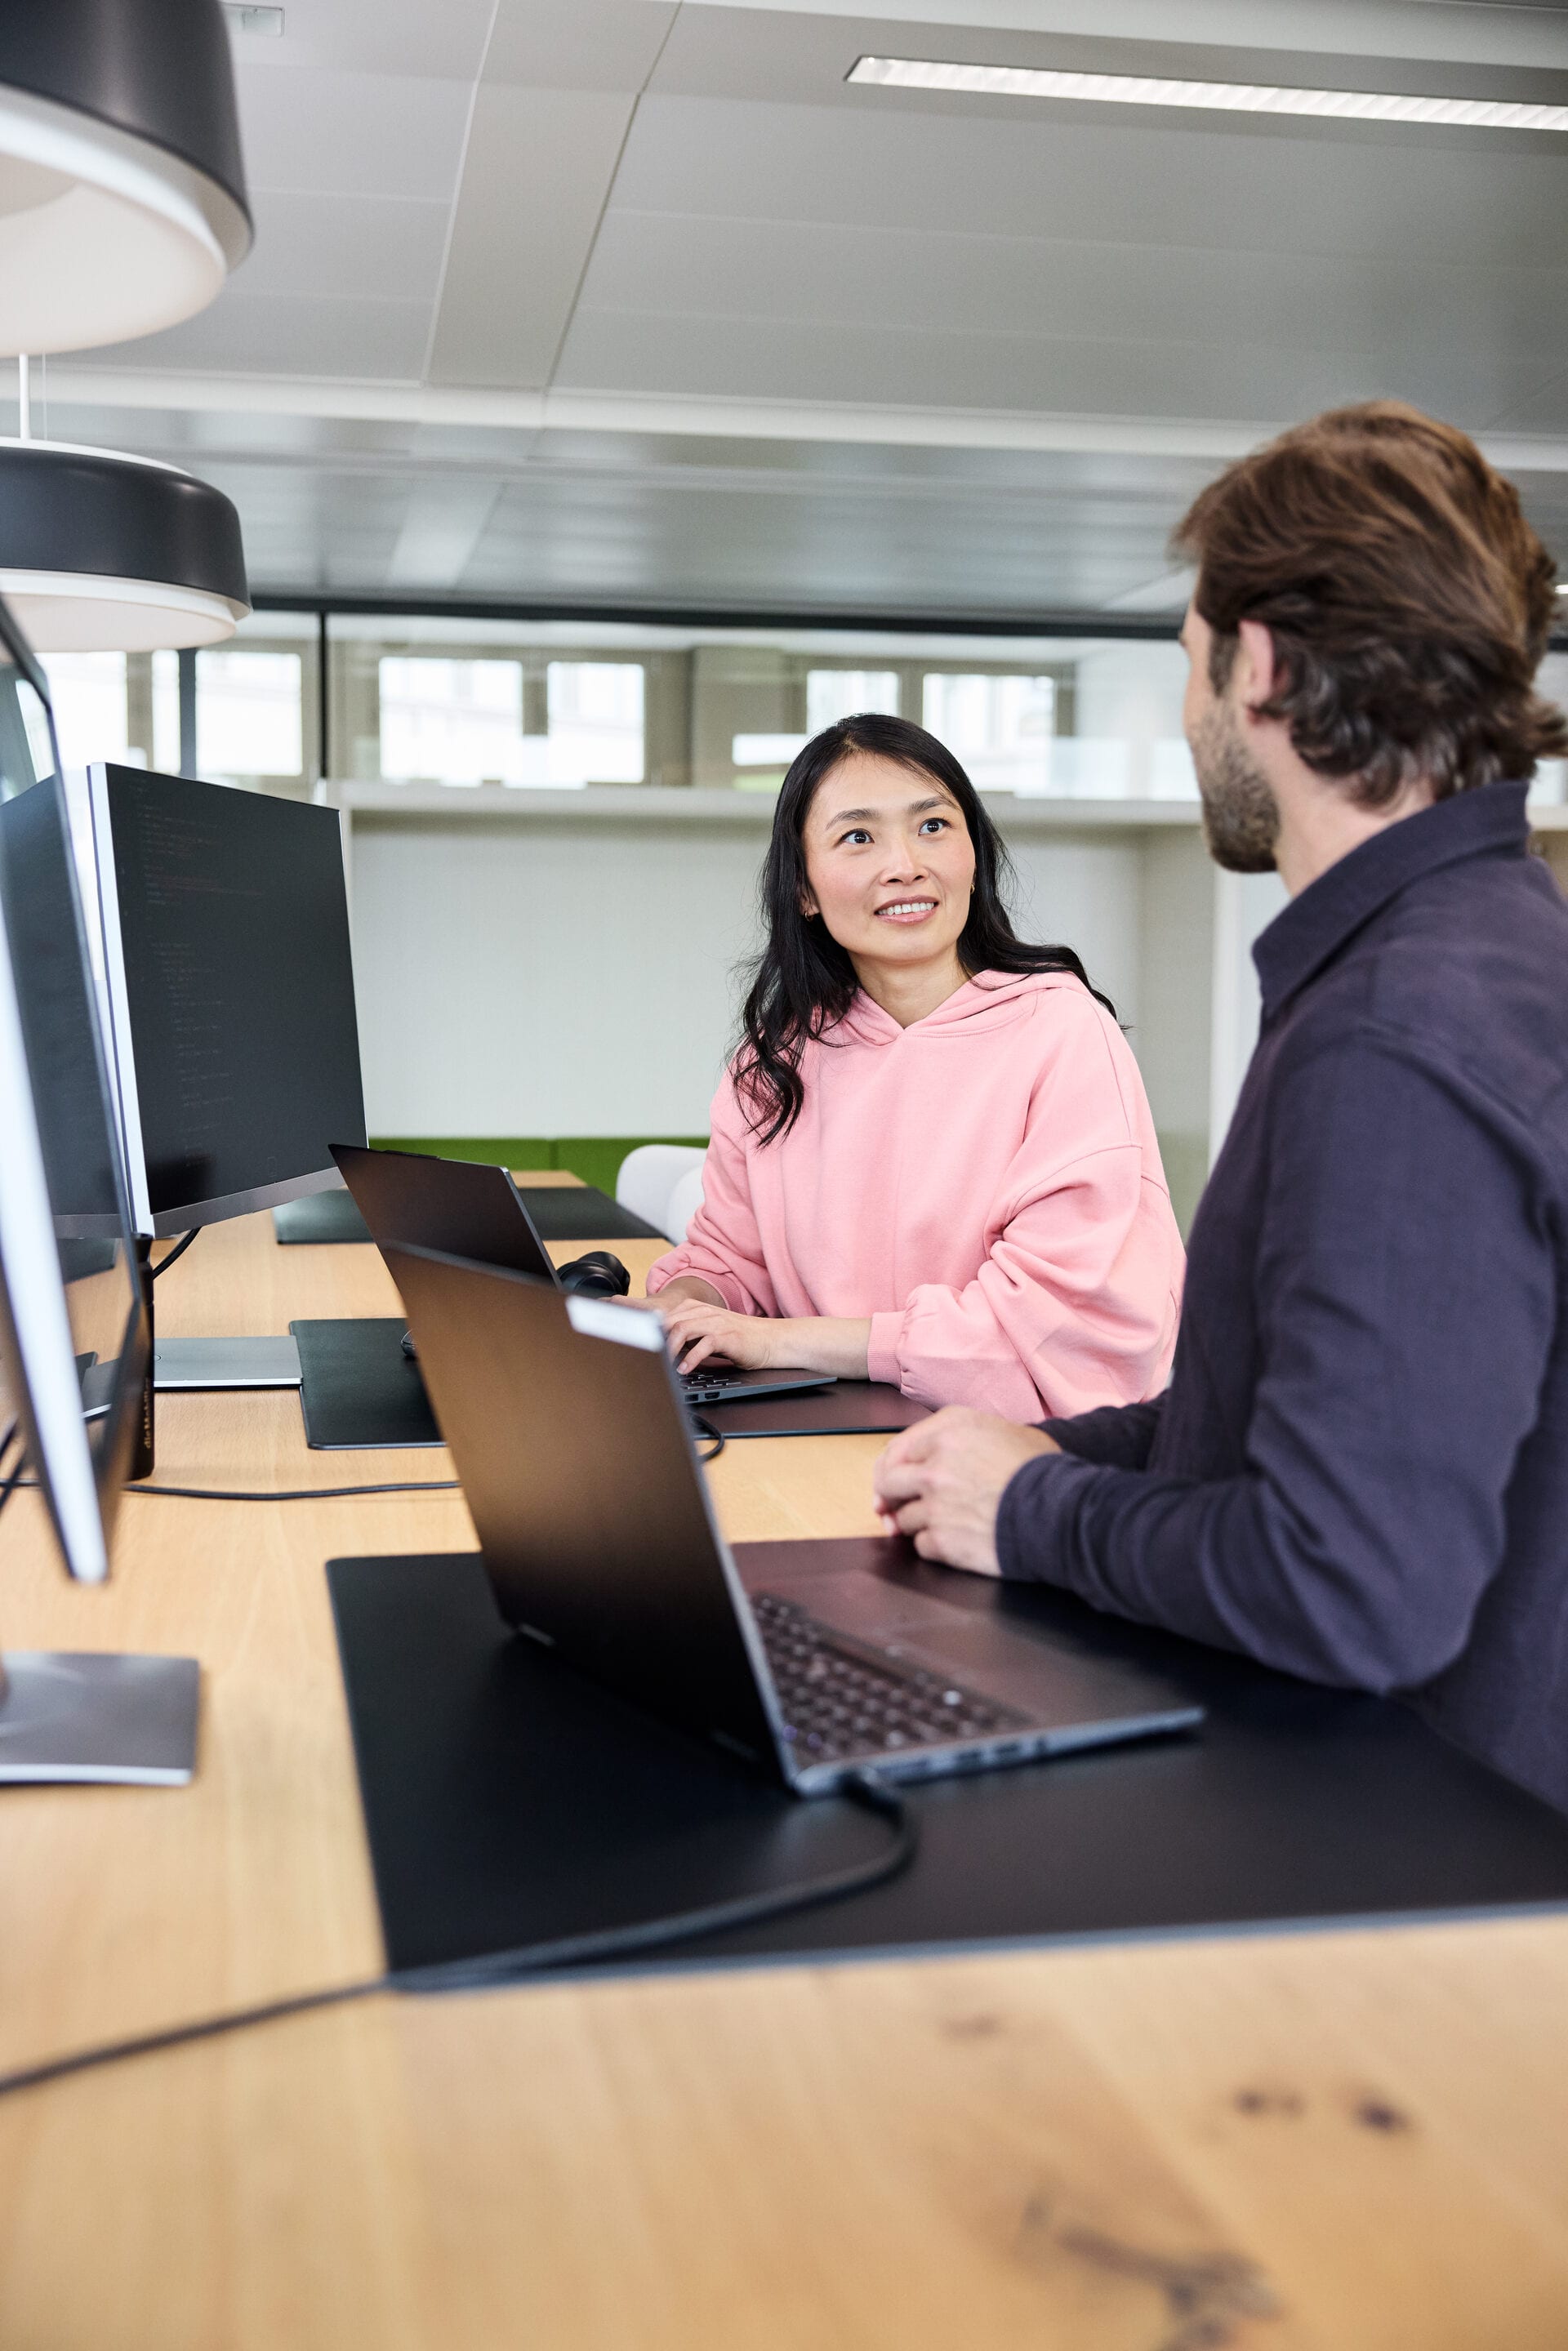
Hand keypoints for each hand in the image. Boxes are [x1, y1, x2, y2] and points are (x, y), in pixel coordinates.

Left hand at [657, 1295, 780, 1374]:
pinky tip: (685, 1370)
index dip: (650, 1329)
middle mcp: (705, 1312)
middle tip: (647, 1357)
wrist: (770, 1340)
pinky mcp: (728, 1336)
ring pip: (683, 1330)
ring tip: (663, 1365)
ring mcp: (717, 1322)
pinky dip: (691, 1359)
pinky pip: (704, 1345)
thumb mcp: (710, 1332)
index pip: (666, 1316)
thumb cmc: (739, 1339)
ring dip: (670, 1349)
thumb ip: (689, 1335)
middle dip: (655, 1339)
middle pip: (670, 1321)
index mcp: (698, 1309)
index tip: (639, 1345)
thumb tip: (664, 1349)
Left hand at [873, 1408, 1059, 1575]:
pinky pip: (921, 1545)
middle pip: (887, 1482)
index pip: (897, 1449)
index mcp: (949, 1430)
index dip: (890, 1468)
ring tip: (946, 1525)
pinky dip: (934, 1546)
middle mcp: (935, 1463)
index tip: (889, 1482)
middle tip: (894, 1509)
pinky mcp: (941, 1538)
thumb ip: (965, 1436)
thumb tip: (938, 1453)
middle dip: (889, 1498)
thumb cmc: (1044, 1472)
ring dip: (916, 1524)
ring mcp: (935, 1503)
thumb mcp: (1008, 1432)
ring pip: (903, 1517)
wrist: (1062, 1513)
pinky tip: (956, 1541)